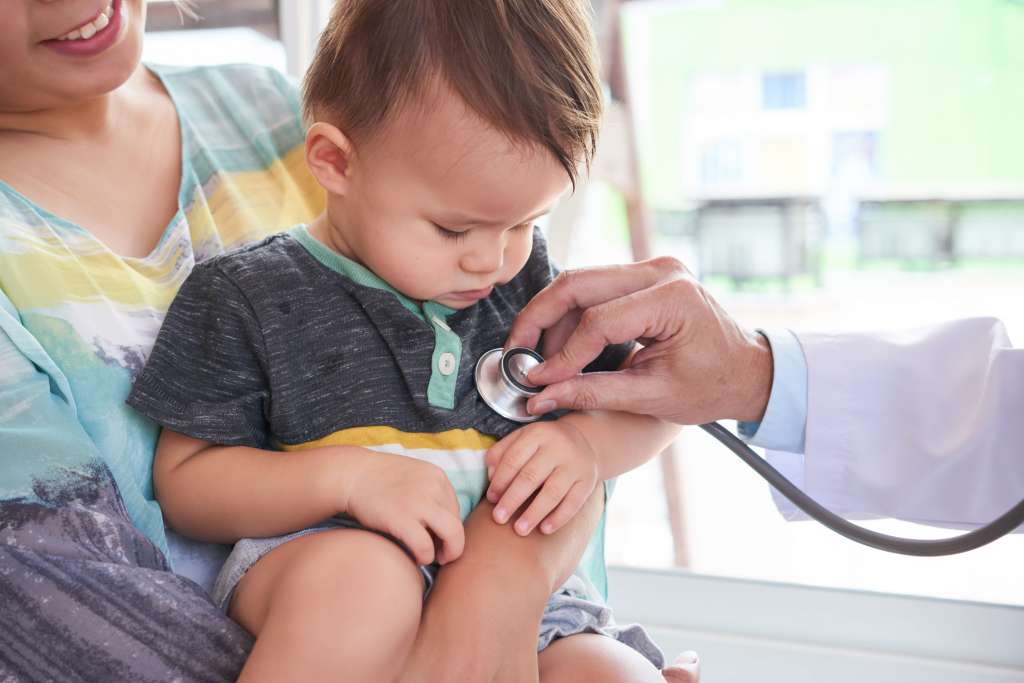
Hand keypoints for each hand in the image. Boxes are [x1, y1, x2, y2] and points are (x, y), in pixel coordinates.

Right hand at [340, 449, 464, 565]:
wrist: (350, 475)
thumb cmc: (379, 479)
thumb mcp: (413, 475)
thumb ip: (430, 492)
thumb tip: (442, 523)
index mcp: (438, 476)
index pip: (455, 509)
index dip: (448, 527)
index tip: (436, 536)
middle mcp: (434, 487)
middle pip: (458, 524)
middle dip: (453, 544)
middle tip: (441, 554)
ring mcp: (419, 503)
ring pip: (452, 536)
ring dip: (447, 553)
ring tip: (433, 558)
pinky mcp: (402, 519)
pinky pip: (425, 547)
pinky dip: (424, 557)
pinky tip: (415, 557)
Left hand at [484, 420, 599, 535]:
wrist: (582, 441)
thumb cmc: (543, 445)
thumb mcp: (522, 438)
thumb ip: (501, 452)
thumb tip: (490, 476)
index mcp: (537, 434)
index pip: (514, 459)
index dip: (500, 480)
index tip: (490, 499)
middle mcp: (559, 447)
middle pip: (531, 476)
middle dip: (512, 499)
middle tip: (498, 518)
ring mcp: (576, 464)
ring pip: (553, 492)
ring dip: (534, 513)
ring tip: (519, 529)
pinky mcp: (588, 481)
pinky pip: (574, 503)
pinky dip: (558, 518)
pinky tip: (544, 529)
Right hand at [505, 257, 773, 424]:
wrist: (747, 371)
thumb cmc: (711, 386)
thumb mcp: (652, 396)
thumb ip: (593, 393)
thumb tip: (541, 396)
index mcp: (671, 297)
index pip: (598, 321)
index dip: (562, 354)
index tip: (537, 381)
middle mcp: (660, 271)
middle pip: (578, 284)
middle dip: (539, 318)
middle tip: (517, 353)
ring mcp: (652, 267)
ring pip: (581, 283)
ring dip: (554, 319)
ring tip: (544, 360)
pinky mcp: (644, 276)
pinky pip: (595, 288)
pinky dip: (572, 316)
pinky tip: (563, 347)